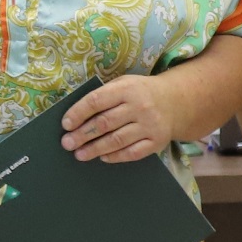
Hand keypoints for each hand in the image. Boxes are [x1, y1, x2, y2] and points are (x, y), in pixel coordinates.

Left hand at [63, 74, 179, 162]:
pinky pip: (132, 153)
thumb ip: (103, 95)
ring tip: (80, 154)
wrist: (176, 101)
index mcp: (128, 89)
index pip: (96, 101)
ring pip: (116, 140)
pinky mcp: (157, 141)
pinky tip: (103, 157)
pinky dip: (115, 156)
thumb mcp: (124, 84)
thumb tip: (76, 116)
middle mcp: (140, 107)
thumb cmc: (141, 93)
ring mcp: (150, 125)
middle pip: (104, 123)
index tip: (66, 124)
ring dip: (95, 149)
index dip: (78, 113)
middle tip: (67, 143)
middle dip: (82, 135)